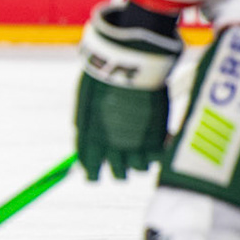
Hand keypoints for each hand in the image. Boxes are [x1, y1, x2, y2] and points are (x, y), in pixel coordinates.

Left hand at [75, 1, 181, 181]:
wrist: (129, 64)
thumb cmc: (103, 77)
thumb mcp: (86, 102)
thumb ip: (85, 125)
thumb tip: (82, 139)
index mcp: (91, 139)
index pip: (90, 168)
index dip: (92, 174)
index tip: (94, 175)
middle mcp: (113, 146)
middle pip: (117, 173)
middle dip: (118, 169)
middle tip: (120, 163)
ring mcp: (137, 144)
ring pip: (139, 169)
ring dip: (139, 161)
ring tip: (140, 147)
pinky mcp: (158, 137)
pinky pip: (158, 157)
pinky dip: (157, 152)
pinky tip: (155, 141)